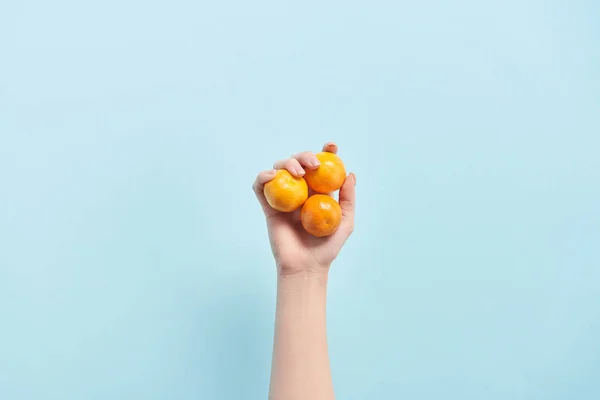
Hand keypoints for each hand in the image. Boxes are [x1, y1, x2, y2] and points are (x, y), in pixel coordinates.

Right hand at [253, 142, 355, 275]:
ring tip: (297, 172)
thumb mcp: (345, 221)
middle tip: (313, 164)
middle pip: (298, 163)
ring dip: (287, 163)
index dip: (325, 153)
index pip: (320, 167)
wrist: (306, 266)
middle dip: (304, 156)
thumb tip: (350, 174)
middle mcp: (299, 191)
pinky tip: (272, 176)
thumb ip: (347, 198)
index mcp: (317, 192)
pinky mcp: (268, 207)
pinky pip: (260, 187)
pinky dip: (263, 177)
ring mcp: (283, 197)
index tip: (332, 146)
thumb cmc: (327, 247)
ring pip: (279, 169)